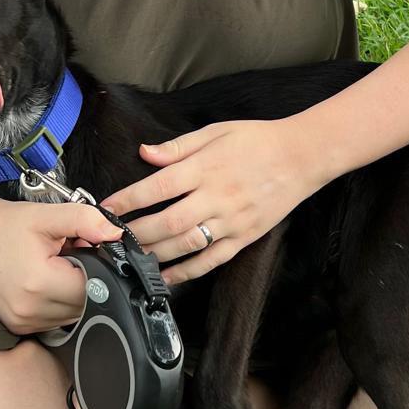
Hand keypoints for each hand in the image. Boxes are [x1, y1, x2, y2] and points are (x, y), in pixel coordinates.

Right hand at [0, 192, 123, 335]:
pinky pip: (55, 320)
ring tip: (55, 267)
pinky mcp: (18, 327)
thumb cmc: (3, 224)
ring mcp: (22, 322)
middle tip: (70, 255)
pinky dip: (58, 302)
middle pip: (86, 304)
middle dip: (87, 280)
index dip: (99, 267)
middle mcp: (29, 309)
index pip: (94, 287)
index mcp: (39, 283)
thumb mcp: (46, 214)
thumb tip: (115, 234)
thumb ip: (85, 221)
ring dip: (73, 293)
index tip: (88, 249)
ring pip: (73, 315)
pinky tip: (45, 280)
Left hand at [100, 118, 317, 282]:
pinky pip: (212, 259)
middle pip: (169, 221)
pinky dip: (187, 271)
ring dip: (156, 254)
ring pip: (187, 244)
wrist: (302, 157)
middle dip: (137, 233)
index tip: (106, 208)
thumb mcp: (216, 131)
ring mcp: (232, 220)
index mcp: (206, 167)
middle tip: (112, 240)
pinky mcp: (244, 237)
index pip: (159, 186)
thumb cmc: (257, 140)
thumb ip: (178, 146)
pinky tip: (167, 277)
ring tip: (131, 258)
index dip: (129, 199)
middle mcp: (216, 196)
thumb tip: (145, 153)